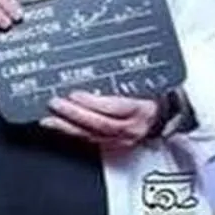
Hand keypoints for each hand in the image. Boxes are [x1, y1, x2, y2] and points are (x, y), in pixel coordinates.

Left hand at [40, 92, 160, 148]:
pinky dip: (73, 133)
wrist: (165, 116)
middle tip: (55, 104)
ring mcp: (123, 139)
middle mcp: (132, 128)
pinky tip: (60, 127)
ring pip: (93, 136)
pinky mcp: (115, 145)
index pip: (114, 108)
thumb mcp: (142, 83)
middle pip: (100, 124)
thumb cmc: (153, 97)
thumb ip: (120, 80)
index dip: (92, 103)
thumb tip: (96, 68)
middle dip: (74, 115)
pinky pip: (91, 140)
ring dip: (68, 127)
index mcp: (141, 109)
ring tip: (49, 119)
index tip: (74, 94)